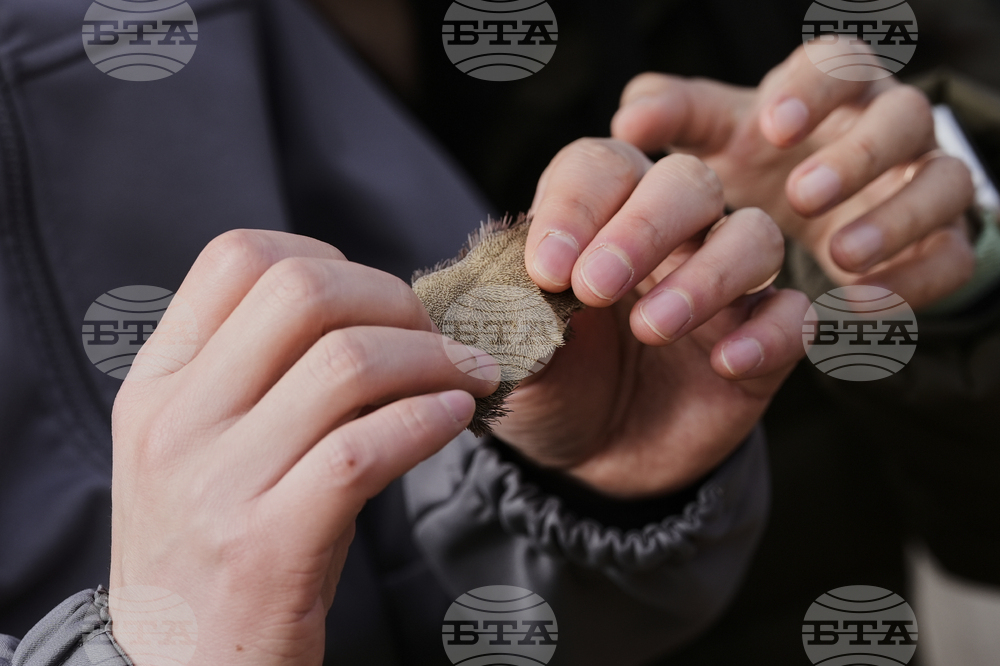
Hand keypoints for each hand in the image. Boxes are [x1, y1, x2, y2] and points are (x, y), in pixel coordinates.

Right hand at [109, 230, 499, 664]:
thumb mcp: (208, 446)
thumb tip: (382, 313)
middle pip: (302, 292)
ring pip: (348, 364)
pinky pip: (366, 449)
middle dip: (394, 300)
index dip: (327, 258)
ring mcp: (216, 484)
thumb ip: (265, 374)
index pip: (237, 257)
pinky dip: (428, 420)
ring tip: (470, 377)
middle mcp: (176, 422)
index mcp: (158, 384)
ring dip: (433, 360)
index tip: (376, 302)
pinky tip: (456, 417)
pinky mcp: (267, 547)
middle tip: (439, 336)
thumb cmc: (216, 546)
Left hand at [492, 139, 808, 497]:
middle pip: (687, 182)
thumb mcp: (512, 358)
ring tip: (652, 327)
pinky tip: (725, 364)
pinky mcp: (762, 341)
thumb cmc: (550, 387)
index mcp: (599, 218)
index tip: (547, 270)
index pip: (601, 167)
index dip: (576, 205)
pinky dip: (770, 333)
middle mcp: (670, 236)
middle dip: (644, 226)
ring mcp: (722, 286)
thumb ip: (508, 322)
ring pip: (754, 236)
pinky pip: (795, 317)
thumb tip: (506, 303)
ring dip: (708, 275)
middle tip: (596, 286)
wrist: (590, 463)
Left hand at [611, 44, 975, 308]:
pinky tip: (859, 310)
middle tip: (800, 195)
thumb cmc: (757, 162)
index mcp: (833, 91)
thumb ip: (676, 119)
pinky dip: (911, 284)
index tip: (773, 126)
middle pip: (904, 119)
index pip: (840, 64)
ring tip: (839, 257)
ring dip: (894, 220)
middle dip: (858, 155)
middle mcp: (888, 130)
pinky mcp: (937, 245)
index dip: (815, 89)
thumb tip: (629, 120)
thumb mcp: (717, 137)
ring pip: (943, 185)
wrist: (813, 218)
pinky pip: (947, 260)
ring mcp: (921, 185)